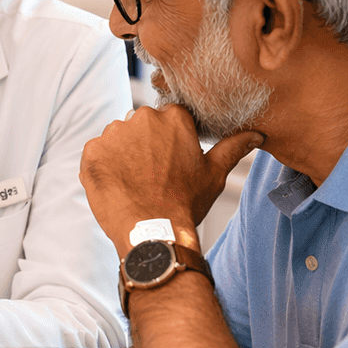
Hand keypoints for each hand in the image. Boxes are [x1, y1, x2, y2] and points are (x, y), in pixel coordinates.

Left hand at [80, 105, 261, 255]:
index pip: (169, 118)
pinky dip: (104, 166)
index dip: (170, 140)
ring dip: (123, 154)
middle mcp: (141, 117)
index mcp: (173, 117)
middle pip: (142, 126)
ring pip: (118, 138)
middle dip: (145, 145)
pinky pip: (97, 153)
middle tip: (153, 174)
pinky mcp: (91, 151)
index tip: (170, 160)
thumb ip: (232, 148)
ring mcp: (113, 133)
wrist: (151, 231)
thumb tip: (256, 134)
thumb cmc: (185, 202)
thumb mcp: (213, 174)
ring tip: (135, 182)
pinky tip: (117, 185)